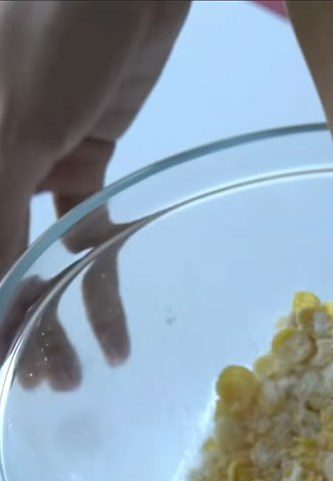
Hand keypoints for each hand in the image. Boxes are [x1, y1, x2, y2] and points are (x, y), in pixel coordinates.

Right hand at [0, 0, 188, 386]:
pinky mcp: (83, 158)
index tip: (3, 370)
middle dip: (22, 326)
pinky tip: (114, 334)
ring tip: (75, 375)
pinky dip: (101, 278)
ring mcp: (33, 161)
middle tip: (46, 385)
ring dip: (60, 314)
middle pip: (2, 260)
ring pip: (40, 254)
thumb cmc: (56, 32)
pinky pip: (88, 230)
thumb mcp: (16, 128)